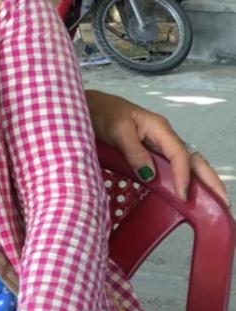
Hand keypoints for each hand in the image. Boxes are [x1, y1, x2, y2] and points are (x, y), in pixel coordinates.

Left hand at [85, 89, 228, 205]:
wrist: (89, 107)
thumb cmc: (102, 114)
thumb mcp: (117, 130)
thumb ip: (133, 151)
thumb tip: (150, 174)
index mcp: (159, 128)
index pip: (179, 154)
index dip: (184, 175)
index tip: (183, 196)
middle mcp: (164, 136)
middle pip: (194, 159)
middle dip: (210, 180)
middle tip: (223, 203)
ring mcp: (159, 145)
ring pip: (187, 163)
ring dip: (202, 182)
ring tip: (214, 203)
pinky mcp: (151, 152)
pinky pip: (173, 167)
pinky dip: (186, 180)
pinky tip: (189, 193)